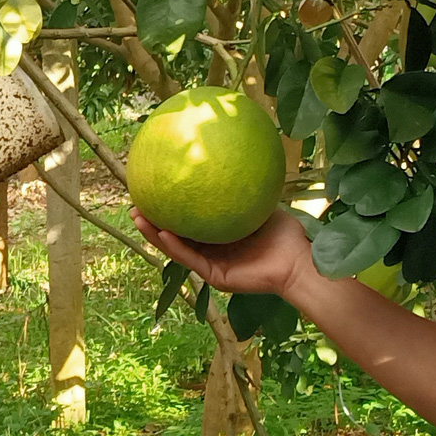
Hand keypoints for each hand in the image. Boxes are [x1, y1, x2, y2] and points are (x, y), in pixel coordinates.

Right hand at [133, 207, 317, 299]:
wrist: (300, 262)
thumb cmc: (285, 234)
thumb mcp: (257, 204)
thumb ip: (240, 189)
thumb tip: (228, 158)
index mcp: (219, 237)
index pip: (188, 223)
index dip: (169, 209)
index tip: (153, 191)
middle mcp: (212, 251)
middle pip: (174, 236)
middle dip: (153, 222)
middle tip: (134, 205)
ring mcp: (212, 265)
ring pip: (176, 249)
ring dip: (155, 235)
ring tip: (138, 217)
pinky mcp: (216, 277)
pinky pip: (191, 259)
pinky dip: (175, 246)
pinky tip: (162, 232)